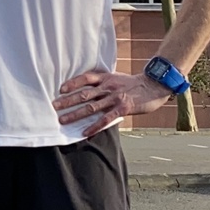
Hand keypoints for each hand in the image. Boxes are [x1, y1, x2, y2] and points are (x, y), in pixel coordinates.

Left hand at [54, 68, 170, 136]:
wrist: (155, 85)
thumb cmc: (134, 83)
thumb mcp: (117, 78)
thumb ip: (103, 83)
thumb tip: (88, 90)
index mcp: (106, 78)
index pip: (85, 78)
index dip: (72, 83)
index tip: (60, 89)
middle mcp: (108, 87)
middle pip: (84, 94)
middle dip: (67, 101)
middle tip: (54, 106)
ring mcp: (115, 98)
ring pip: (91, 107)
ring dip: (75, 114)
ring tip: (63, 120)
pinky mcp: (123, 108)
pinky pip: (105, 119)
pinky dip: (94, 126)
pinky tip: (85, 131)